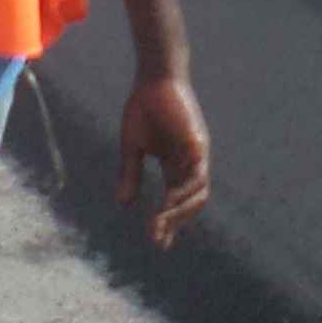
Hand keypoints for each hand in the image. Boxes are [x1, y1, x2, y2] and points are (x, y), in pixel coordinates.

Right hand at [116, 73, 212, 246]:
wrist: (153, 79)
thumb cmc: (144, 107)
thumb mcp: (132, 147)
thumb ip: (130, 174)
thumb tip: (123, 204)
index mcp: (174, 164)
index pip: (174, 200)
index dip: (167, 222)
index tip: (158, 243)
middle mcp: (189, 163)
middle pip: (190, 203)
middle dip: (175, 223)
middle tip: (158, 239)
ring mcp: (196, 155)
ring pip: (196, 194)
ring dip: (179, 213)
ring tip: (159, 224)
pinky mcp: (198, 144)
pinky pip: (196, 176)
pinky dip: (184, 192)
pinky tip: (168, 203)